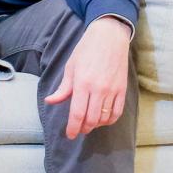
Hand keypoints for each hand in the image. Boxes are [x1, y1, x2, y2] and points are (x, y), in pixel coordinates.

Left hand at [43, 17, 131, 138]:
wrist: (110, 37)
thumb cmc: (86, 50)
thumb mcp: (70, 67)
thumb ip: (63, 88)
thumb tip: (50, 102)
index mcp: (82, 83)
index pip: (77, 114)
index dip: (73, 128)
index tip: (70, 135)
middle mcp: (98, 89)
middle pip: (91, 120)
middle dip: (83, 129)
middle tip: (78, 130)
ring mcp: (112, 90)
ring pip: (104, 118)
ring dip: (96, 125)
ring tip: (89, 124)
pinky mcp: (123, 89)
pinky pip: (117, 112)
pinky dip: (109, 120)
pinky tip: (102, 119)